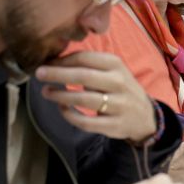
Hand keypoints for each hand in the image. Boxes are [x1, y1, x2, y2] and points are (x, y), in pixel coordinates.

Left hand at [36, 51, 155, 142]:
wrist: (144, 116)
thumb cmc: (120, 89)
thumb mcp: (112, 71)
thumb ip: (89, 65)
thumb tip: (54, 61)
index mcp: (116, 65)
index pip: (84, 58)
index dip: (62, 60)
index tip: (46, 62)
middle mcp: (118, 82)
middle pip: (82, 76)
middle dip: (57, 74)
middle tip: (38, 74)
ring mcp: (118, 105)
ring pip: (83, 99)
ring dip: (60, 95)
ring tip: (46, 92)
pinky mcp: (114, 125)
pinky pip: (85, 122)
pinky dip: (70, 115)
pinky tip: (62, 108)